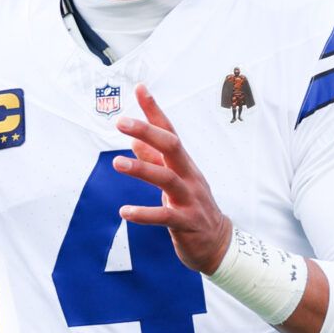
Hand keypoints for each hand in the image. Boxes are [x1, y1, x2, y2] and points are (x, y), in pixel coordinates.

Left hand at [114, 85, 232, 272]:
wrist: (218, 244)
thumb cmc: (192, 208)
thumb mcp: (174, 181)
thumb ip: (155, 161)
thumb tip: (135, 140)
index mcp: (183, 164)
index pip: (169, 131)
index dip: (154, 110)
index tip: (140, 88)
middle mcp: (189, 175)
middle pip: (171, 146)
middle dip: (147, 131)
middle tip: (121, 122)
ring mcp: (190, 198)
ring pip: (167, 178)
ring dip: (141, 169)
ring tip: (116, 163)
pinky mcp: (186, 222)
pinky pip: (164, 216)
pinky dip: (144, 214)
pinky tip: (125, 212)